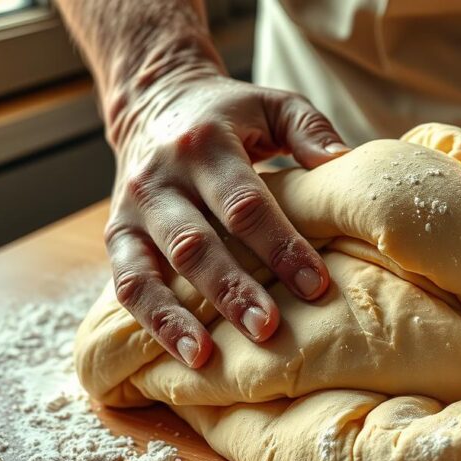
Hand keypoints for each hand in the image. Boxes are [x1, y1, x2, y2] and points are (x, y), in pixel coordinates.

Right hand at [104, 72, 349, 367]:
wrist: (153, 103)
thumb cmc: (229, 115)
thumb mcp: (272, 104)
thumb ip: (309, 129)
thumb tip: (344, 165)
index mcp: (207, 145)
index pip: (246, 205)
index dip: (281, 246)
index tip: (316, 286)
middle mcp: (162, 178)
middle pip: (197, 243)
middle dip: (233, 290)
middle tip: (269, 328)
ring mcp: (134, 210)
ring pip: (153, 269)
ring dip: (181, 317)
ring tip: (209, 357)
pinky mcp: (116, 235)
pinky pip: (127, 285)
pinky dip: (153, 322)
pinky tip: (186, 355)